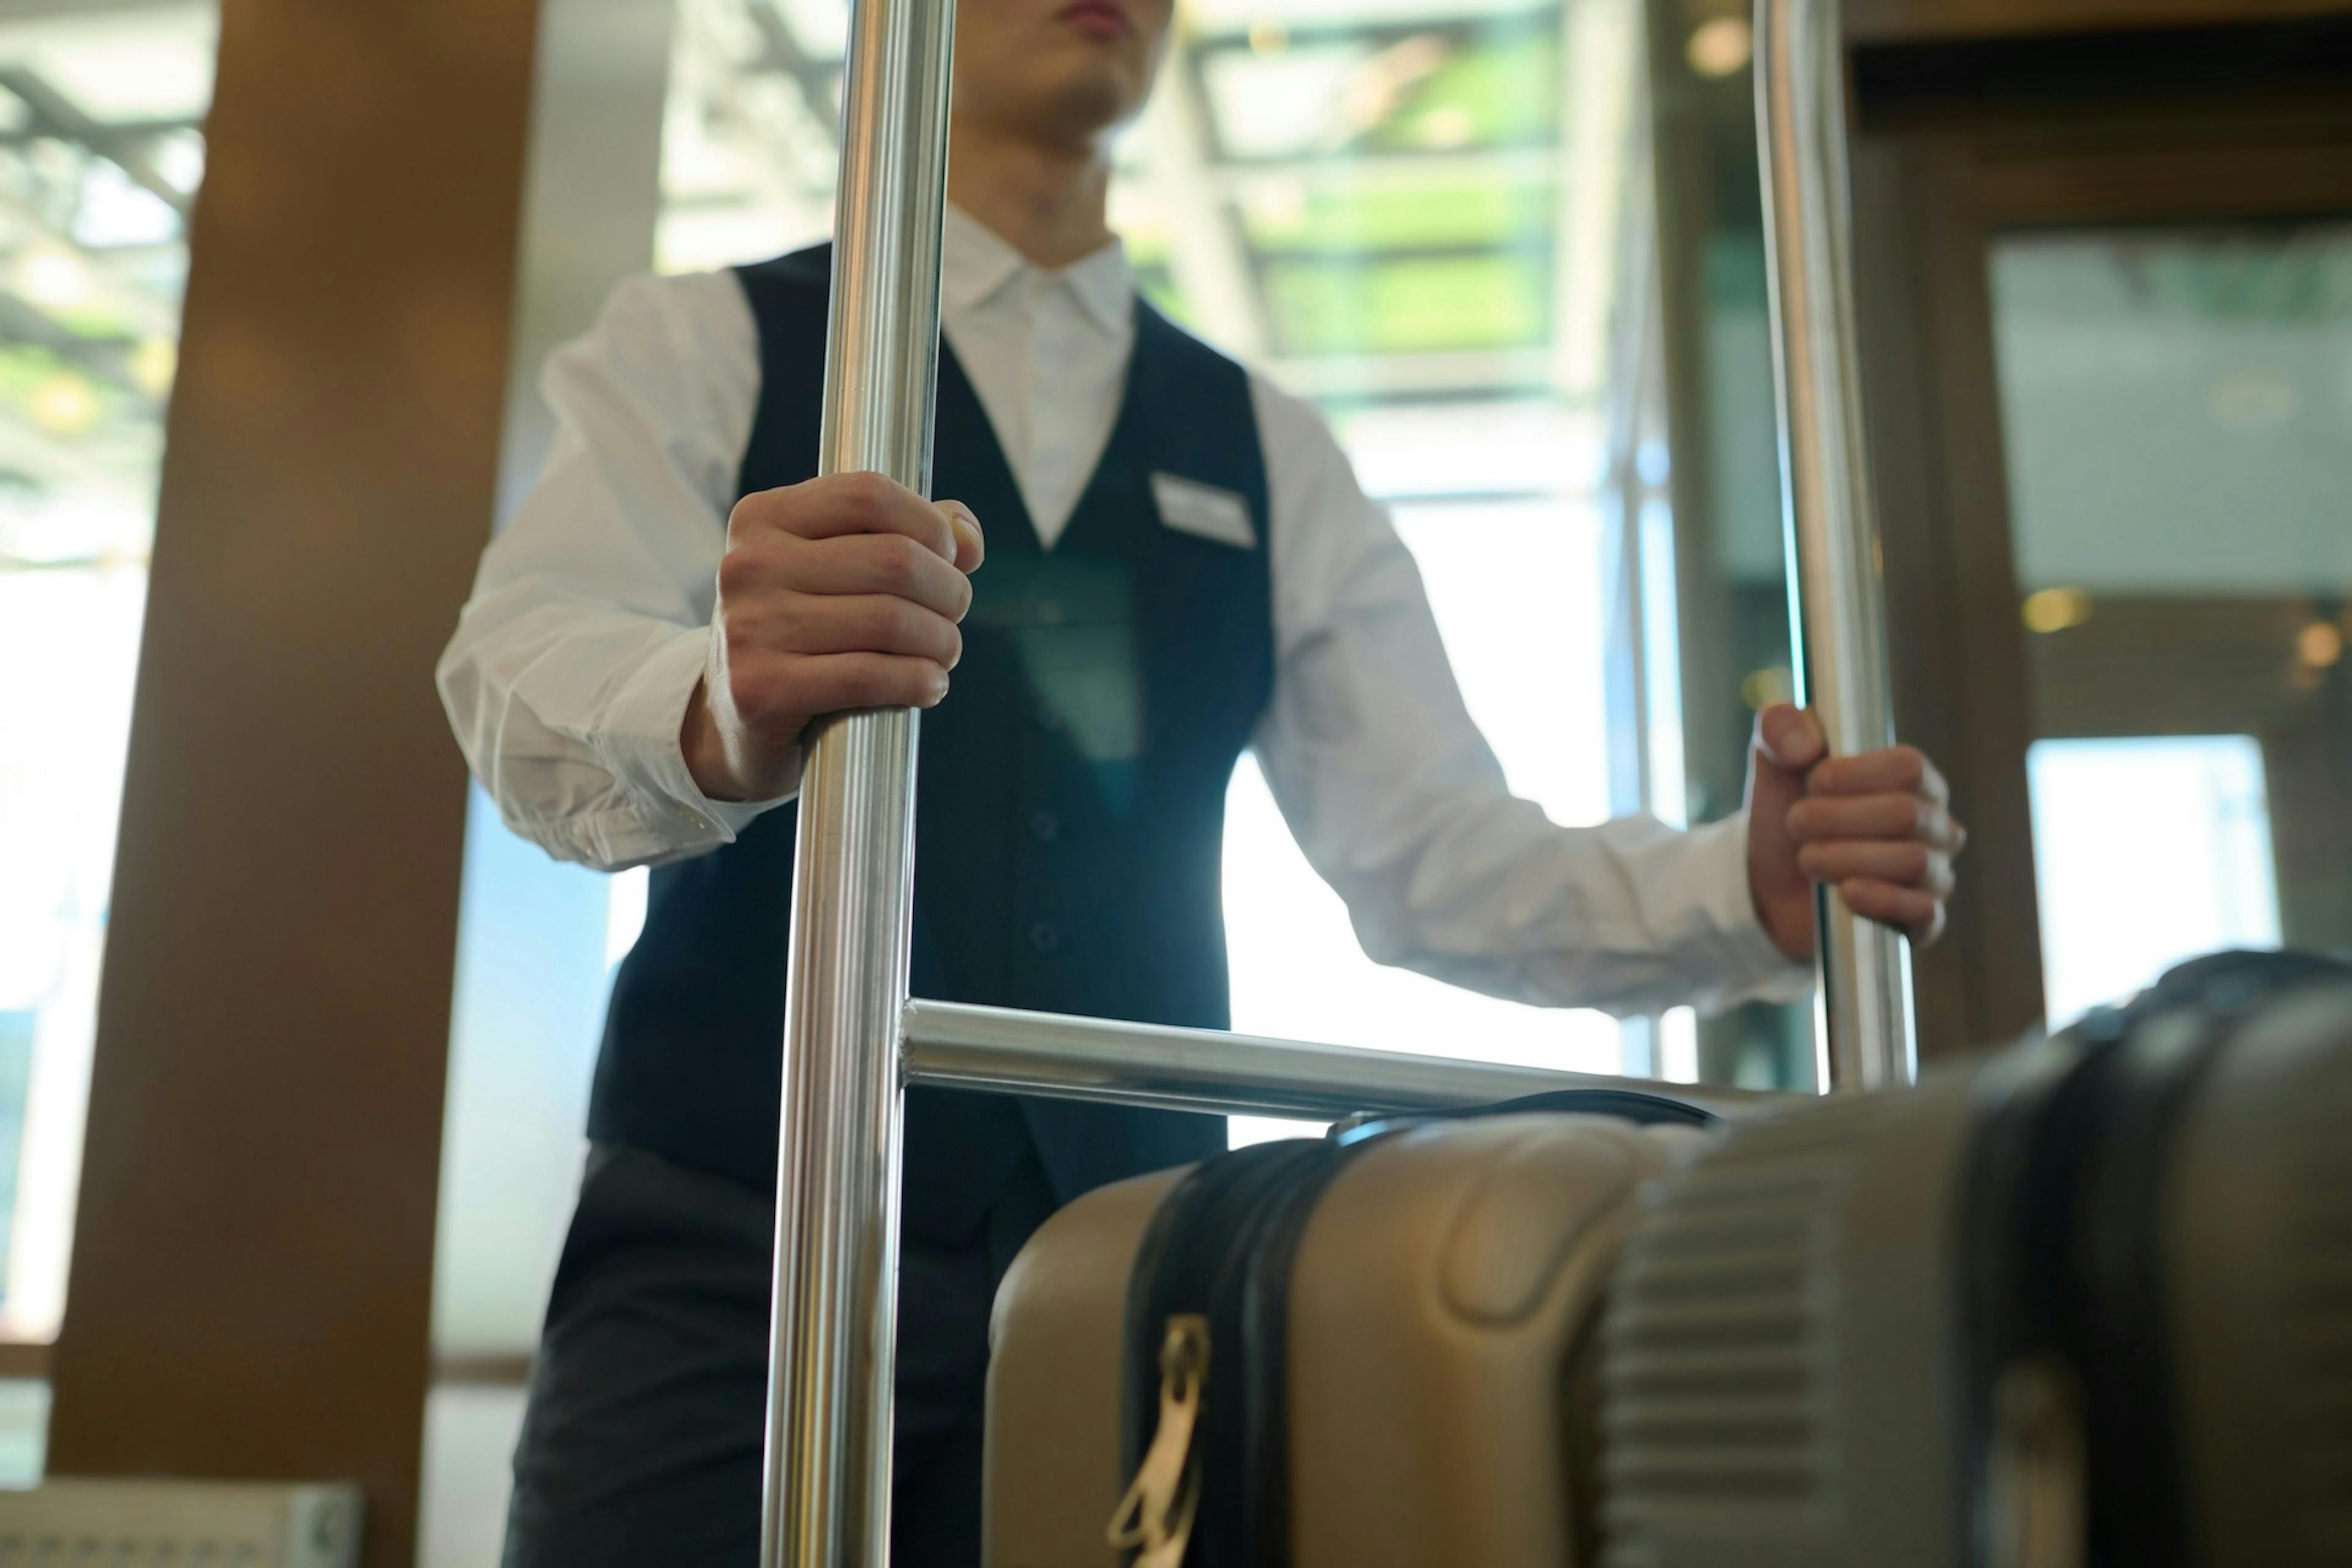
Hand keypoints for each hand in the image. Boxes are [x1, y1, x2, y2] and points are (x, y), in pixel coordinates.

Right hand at [683, 472, 985, 801]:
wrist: (733, 719)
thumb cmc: (803, 633)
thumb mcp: (836, 570)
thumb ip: (906, 537)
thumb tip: (968, 537)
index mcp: (764, 518)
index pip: (870, 495)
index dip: (931, 526)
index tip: (949, 560)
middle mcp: (749, 565)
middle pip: (894, 560)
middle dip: (948, 591)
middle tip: (954, 615)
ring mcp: (749, 628)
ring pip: (889, 620)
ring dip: (941, 641)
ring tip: (945, 654)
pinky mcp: (759, 689)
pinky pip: (869, 676)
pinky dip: (918, 681)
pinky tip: (930, 686)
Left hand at [1745, 703, 1964, 963]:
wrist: (1770, 881)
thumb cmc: (1788, 811)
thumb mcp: (1773, 761)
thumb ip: (1780, 728)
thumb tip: (1804, 745)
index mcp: (1912, 780)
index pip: (1910, 766)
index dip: (1857, 773)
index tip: (1813, 780)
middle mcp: (1934, 824)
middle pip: (1906, 814)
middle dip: (1838, 819)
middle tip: (1797, 824)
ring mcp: (1933, 874)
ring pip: (1913, 861)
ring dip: (1846, 858)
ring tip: (1806, 859)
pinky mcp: (1920, 921)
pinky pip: (1924, 912)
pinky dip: (1881, 900)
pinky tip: (1845, 893)